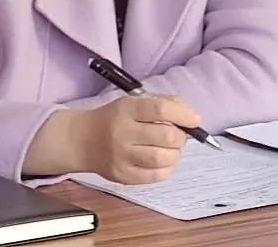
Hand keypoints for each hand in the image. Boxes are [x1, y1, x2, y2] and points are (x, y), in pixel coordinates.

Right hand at [77, 95, 200, 184]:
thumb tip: (192, 117)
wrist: (83, 140)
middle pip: (166, 136)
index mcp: (127, 109)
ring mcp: (122, 156)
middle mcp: (123, 132)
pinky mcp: (123, 175)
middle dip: (181, 137)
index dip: (183, 115)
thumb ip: (163, 103)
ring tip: (170, 148)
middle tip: (178, 135)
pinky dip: (167, 169)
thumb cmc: (114, 118)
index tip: (194, 120)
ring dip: (175, 153)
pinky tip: (163, 161)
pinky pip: (155, 176)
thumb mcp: (134, 101)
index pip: (160, 109)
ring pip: (162, 158)